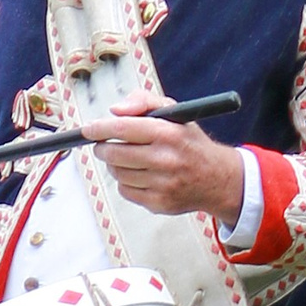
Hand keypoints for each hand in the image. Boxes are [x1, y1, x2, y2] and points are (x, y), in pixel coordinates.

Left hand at [82, 112, 248, 225]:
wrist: (217, 179)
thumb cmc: (190, 142)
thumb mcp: (174, 112)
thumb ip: (143, 102)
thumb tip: (115, 110)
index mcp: (169, 133)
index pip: (123, 129)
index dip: (99, 128)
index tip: (88, 129)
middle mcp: (166, 159)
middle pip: (114, 154)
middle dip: (103, 148)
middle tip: (104, 145)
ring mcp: (162, 184)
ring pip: (117, 173)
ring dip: (114, 165)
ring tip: (126, 159)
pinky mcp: (159, 203)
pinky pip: (125, 191)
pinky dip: (125, 182)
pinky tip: (138, 175)